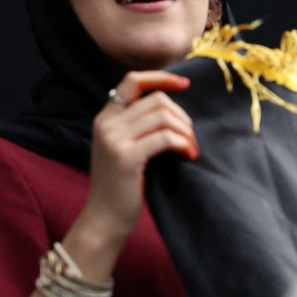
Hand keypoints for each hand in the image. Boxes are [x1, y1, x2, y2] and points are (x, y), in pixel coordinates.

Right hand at [77, 71, 197, 251]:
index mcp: (105, 117)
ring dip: (186, 132)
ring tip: (191, 150)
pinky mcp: (126, 156)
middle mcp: (106, 122)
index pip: (133, 80)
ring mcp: (114, 139)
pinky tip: (188, 156)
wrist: (105, 219)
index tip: (185, 84)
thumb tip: (173, 109)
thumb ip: (138, 126)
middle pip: (157, 100)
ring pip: (164, 117)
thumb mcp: (125, 148)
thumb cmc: (122, 186)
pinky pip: (166, 138)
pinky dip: (184, 144)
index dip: (162, 78)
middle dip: (182, 117)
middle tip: (190, 139)